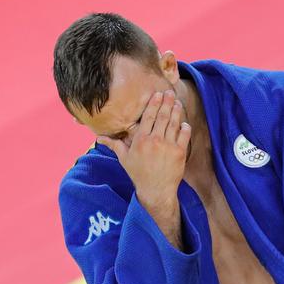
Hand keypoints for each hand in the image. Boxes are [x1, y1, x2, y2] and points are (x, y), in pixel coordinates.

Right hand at [96, 89, 191, 211]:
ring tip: (176, 102)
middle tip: (169, 93)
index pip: (148, 116)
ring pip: (174, 123)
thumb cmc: (138, 174)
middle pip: (162, 116)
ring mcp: (168, 146)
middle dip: (166, 102)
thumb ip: (113, 145)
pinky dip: (185, 127)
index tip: (157, 94)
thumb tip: (98, 138)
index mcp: (141, 140)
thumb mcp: (124, 159)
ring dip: (176, 111)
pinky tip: (184, 122)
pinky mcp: (179, 152)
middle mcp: (155, 140)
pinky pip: (184, 135)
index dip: (153, 104)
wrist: (155, 190)